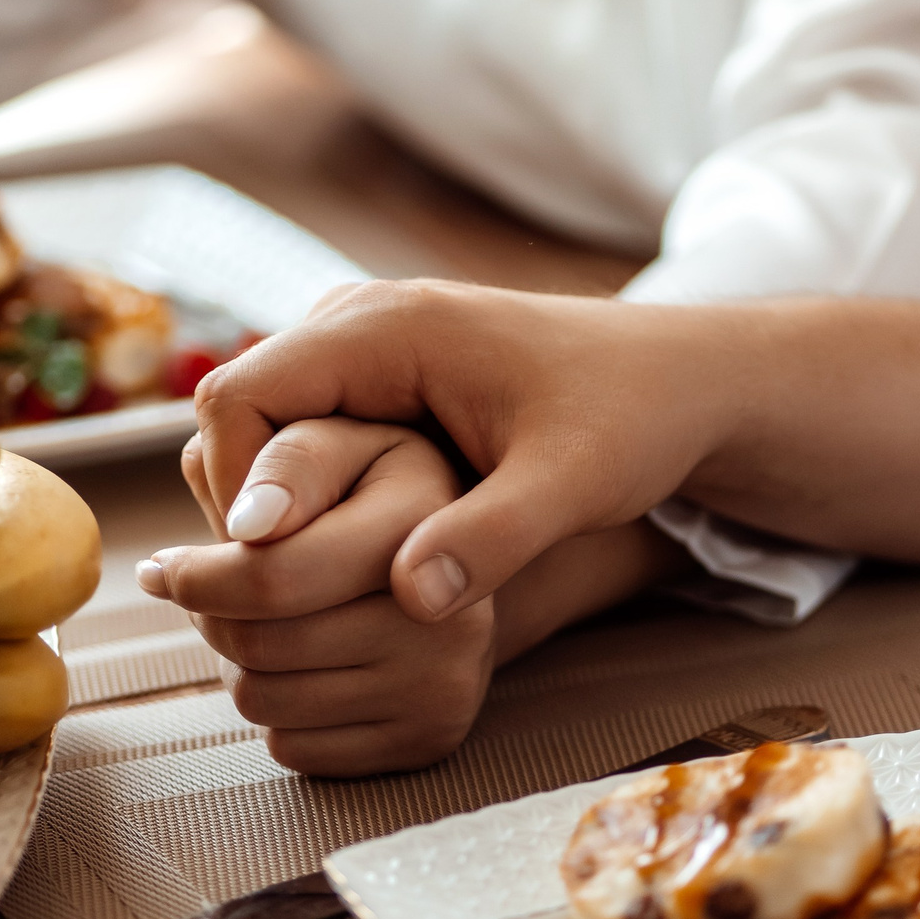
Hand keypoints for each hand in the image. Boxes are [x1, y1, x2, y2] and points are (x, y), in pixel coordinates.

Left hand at [141, 419, 496, 773]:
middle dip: (211, 616)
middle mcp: (445, 614)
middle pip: (256, 646)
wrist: (466, 564)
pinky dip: (279, 713)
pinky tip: (305, 667)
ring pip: (264, 703)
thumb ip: (285, 463)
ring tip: (264, 624)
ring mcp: (443, 685)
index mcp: (423, 523)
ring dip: (239, 665)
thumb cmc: (377, 493)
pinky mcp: (430, 740)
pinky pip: (296, 749)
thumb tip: (240, 526)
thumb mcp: (340, 442)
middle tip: (209, 591)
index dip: (197, 576)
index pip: (271, 579)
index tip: (161, 568)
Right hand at [191, 281, 726, 622]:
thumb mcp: (572, 486)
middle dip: (244, 503)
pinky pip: (302, 430)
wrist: (684, 382)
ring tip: (312, 581)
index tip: (271, 568)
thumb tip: (408, 600)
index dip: (235, 489)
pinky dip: (304, 492)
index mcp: (387, 326)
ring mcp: (365, 343)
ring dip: (271, 502)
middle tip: (285, 590)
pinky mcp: (381, 374)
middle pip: (236, 412)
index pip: (238, 398)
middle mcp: (359, 318)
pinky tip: (345, 556)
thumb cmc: (634, 421)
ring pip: (263, 425)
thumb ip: (491, 540)